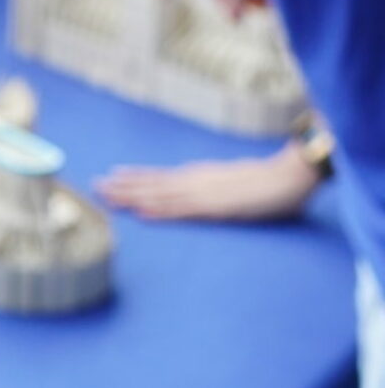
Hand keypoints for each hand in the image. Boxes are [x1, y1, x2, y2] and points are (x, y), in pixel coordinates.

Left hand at [96, 146, 316, 224]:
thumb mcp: (237, 184)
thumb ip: (218, 189)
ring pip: (159, 195)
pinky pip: (182, 211)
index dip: (135, 177)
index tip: (112, 176)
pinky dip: (160, 211)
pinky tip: (141, 212)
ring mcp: (204, 193)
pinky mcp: (216, 207)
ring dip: (132, 196)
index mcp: (201, 176)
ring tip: (107, 195)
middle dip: (123, 186)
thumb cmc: (269, 182)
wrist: (292, 175)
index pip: (160, 177)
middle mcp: (196, 181)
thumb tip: (207, 194)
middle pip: (153, 183)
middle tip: (94, 185)